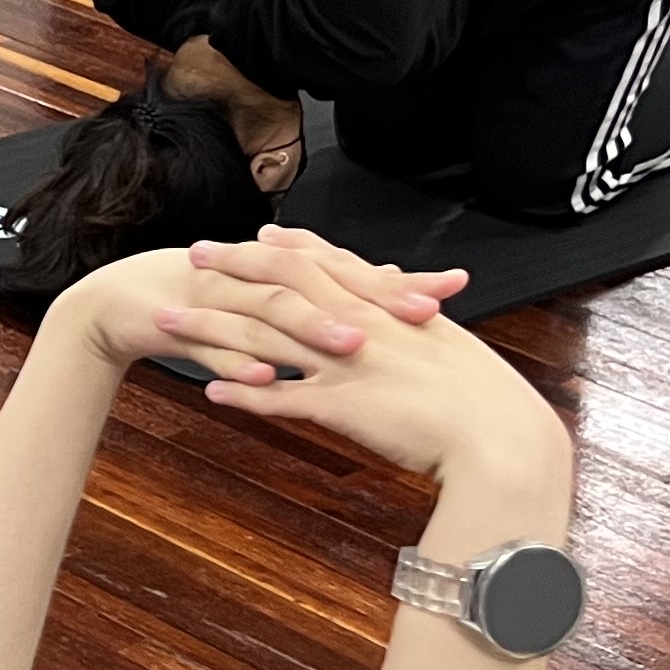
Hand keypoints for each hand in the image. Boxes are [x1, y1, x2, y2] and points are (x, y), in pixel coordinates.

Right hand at [45, 238, 461, 374]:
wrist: (112, 304)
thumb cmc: (195, 305)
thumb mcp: (262, 304)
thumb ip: (318, 304)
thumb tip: (382, 304)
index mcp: (277, 270)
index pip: (348, 270)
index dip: (397, 280)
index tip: (450, 289)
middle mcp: (253, 276)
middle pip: (321, 283)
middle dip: (371, 298)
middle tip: (421, 315)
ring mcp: (216, 299)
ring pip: (271, 314)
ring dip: (312, 330)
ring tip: (356, 347)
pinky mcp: (180, 324)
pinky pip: (215, 346)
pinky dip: (242, 363)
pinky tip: (269, 379)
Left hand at [154, 228, 562, 480]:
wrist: (500, 436)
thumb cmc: (483, 397)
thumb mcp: (447, 346)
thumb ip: (419, 324)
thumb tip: (415, 312)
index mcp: (388, 306)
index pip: (328, 261)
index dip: (288, 245)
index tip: (256, 232)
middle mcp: (360, 324)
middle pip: (283, 283)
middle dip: (234, 266)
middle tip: (193, 254)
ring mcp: (347, 363)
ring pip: (265, 335)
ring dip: (212, 326)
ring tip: (168, 320)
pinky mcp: (341, 406)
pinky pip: (279, 396)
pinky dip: (241, 390)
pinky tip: (207, 390)